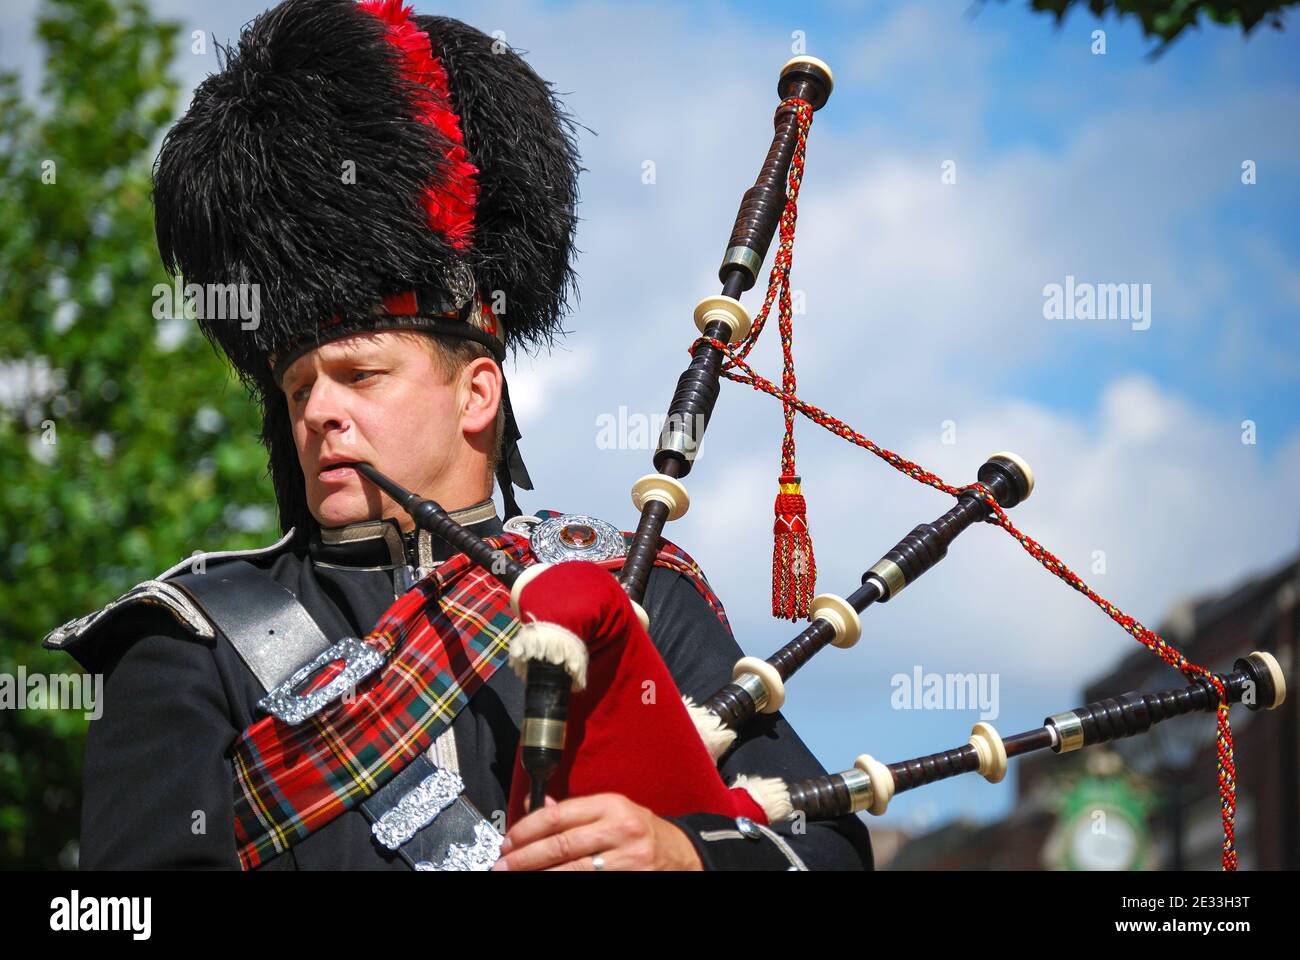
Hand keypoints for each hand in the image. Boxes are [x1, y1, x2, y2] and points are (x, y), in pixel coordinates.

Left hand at [492, 793, 703, 870]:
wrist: (683, 855)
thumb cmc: (641, 831)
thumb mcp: (614, 810)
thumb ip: (576, 810)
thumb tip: (537, 806)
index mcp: (612, 805)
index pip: (559, 815)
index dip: (527, 830)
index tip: (507, 843)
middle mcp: (621, 831)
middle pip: (561, 846)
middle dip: (525, 859)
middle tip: (502, 867)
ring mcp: (628, 860)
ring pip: (572, 872)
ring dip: (540, 876)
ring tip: (517, 877)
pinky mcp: (630, 881)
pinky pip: (589, 884)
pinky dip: (564, 884)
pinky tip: (546, 884)